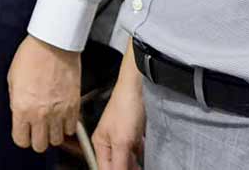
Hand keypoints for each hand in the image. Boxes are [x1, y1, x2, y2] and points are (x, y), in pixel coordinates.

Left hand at [7, 35, 80, 151]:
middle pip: (40, 145)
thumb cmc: (32, 55)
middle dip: (37, 139)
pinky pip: (71, 128)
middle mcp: (40, 114)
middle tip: (37, 130)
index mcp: (22, 108)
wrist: (53, 44)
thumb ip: (16, 101)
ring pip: (57, 140)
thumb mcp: (12, 79)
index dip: (22, 137)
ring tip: (50, 124)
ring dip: (53, 134)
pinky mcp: (73, 106)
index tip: (23, 132)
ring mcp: (58, 111)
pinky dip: (67, 126)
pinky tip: (62, 117)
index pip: (21, 140)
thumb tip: (19, 113)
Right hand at [92, 52, 144, 169]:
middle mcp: (109, 141)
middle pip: (116, 165)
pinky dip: (141, 157)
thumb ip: (119, 163)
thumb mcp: (122, 141)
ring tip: (143, 166)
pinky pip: (136, 151)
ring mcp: (122, 137)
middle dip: (127, 169)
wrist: (138, 87)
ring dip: (135, 165)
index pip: (104, 168)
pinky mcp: (134, 133)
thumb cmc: (125, 107)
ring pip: (127, 159)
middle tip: (138, 169)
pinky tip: (148, 160)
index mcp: (100, 143)